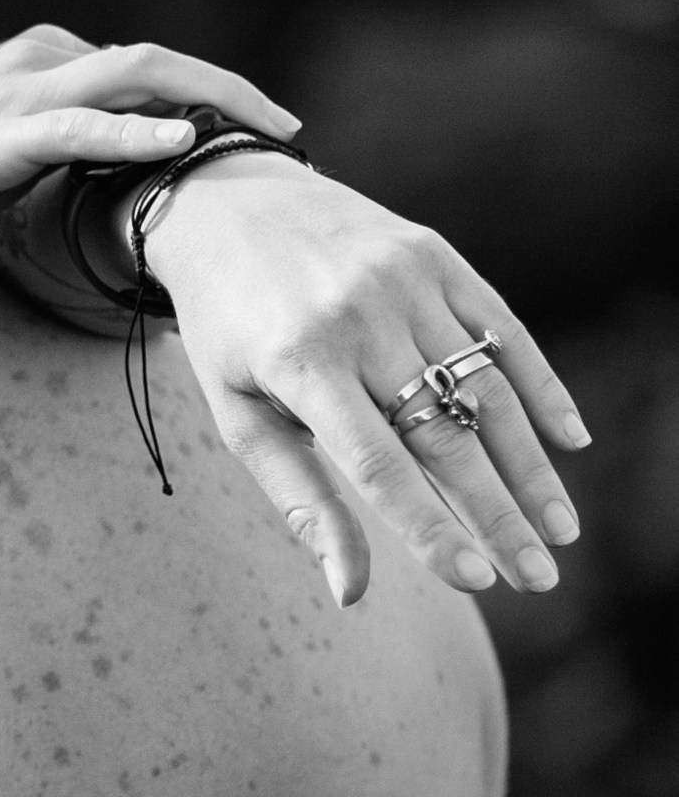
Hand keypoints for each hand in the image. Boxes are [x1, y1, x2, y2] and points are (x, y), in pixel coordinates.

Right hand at [0, 27, 301, 266]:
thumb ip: (55, 159)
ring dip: (214, 101)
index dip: (215, 101)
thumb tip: (114, 194)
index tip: (261, 145)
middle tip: (294, 141)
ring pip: (137, 75)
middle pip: (162, 62)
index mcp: (39, 62)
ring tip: (270, 139)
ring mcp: (14, 92)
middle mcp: (36, 59)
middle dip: (236, 95)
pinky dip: (135, 132)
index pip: (149, 70)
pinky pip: (78, 125)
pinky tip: (183, 146)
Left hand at [148, 156, 587, 606]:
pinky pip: (501, 328)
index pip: (379, 465)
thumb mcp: (239, 414)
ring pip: (486, 388)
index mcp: (300, 363)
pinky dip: (541, 386)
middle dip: (500, 515)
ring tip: (559, 530)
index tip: (477, 581)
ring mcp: (402, 281)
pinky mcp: (433, 255)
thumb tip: (351, 591)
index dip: (431, 528)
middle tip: (540, 578)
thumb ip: (300, 500)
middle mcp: (358, 318)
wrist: (227, 206)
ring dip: (531, 466)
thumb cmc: (230, 331)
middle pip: (446, 435)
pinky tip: (570, 442)